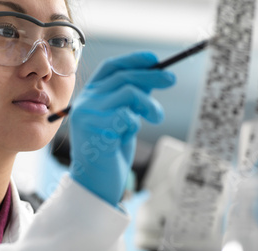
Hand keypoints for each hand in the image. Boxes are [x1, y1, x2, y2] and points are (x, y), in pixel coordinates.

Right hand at [68, 52, 175, 205]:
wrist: (95, 183)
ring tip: (158, 117)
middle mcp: (85, 102)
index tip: (155, 59)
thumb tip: (154, 77)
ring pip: (128, 93)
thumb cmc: (110, 152)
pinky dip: (134, 123)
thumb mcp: (123, 120)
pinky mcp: (95, 130)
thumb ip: (132, 99)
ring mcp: (88, 115)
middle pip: (123, 77)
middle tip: (172, 80)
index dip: (132, 60)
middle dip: (151, 76)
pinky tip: (128, 135)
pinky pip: (126, 116)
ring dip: (149, 104)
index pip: (110, 68)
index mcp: (89, 96)